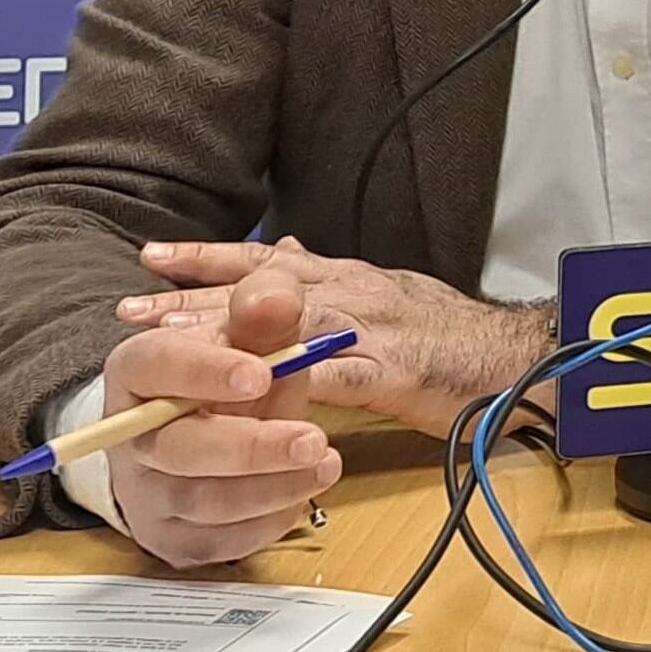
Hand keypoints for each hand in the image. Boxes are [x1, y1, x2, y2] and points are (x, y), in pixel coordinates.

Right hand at [99, 265, 338, 568]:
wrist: (199, 433)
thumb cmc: (225, 379)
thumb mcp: (248, 334)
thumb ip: (266, 311)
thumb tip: (278, 297)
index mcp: (138, 371)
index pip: (156, 366)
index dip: (205, 371)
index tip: (260, 373)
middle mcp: (131, 437)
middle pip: (177, 447)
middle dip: (252, 446)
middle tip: (313, 438)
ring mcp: (148, 493)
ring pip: (203, 501)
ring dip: (273, 486)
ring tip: (325, 462)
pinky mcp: (174, 538)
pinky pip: (221, 541)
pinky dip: (268, 520)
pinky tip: (300, 491)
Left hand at [118, 235, 550, 436]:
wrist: (519, 355)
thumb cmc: (450, 338)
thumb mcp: (387, 296)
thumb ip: (333, 283)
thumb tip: (286, 254)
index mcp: (346, 277)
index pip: (262, 259)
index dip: (204, 260)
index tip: (148, 259)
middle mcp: (351, 291)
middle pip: (258, 290)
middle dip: (192, 301)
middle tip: (131, 310)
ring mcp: (371, 328)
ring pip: (284, 326)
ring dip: (225, 337)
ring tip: (172, 350)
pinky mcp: (393, 371)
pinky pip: (332, 376)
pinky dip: (289, 385)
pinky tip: (250, 396)